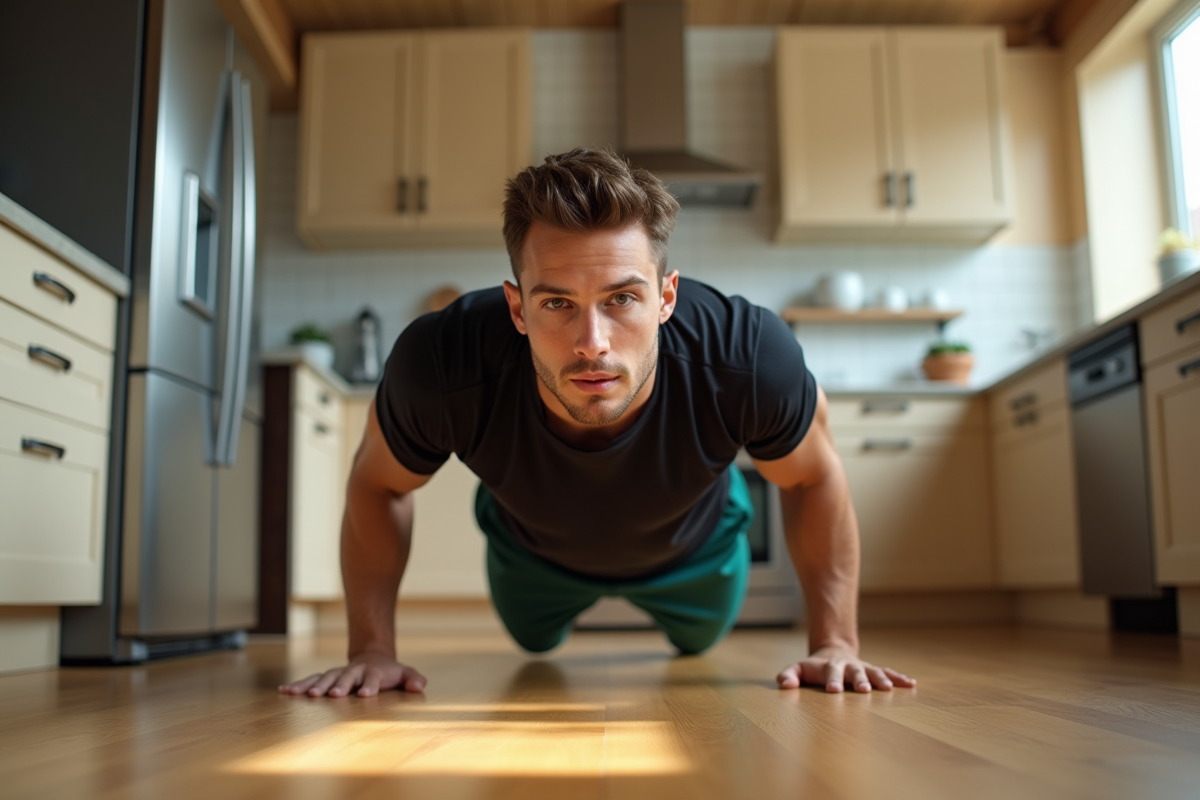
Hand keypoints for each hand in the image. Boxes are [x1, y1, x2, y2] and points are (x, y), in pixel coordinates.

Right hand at [279, 651, 426, 697]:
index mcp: (372, 671)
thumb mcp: (405, 673)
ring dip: (313, 685)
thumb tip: (419, 686)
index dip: (370, 685)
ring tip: (301, 694)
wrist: (372, 658)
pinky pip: (310, 680)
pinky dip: (298, 684)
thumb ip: (413, 679)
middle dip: (338, 685)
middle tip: (332, 695)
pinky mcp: (325, 678)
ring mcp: (337, 673)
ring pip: (324, 678)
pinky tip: (284, 691)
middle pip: (345, 677)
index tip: (365, 694)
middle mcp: (352, 671)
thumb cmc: (390, 672)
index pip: (372, 678)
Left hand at [776, 645, 914, 692]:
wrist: (833, 651)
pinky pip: (888, 673)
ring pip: (874, 671)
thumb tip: (784, 685)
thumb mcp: (798, 669)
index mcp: (830, 667)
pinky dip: (899, 678)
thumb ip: (789, 675)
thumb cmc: (813, 667)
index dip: (832, 680)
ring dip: (881, 679)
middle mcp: (848, 666)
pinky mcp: (873, 671)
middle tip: (863, 689)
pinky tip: (911, 684)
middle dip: (859, 680)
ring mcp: (862, 668)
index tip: (834, 690)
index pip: (830, 673)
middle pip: (854, 672)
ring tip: (889, 688)